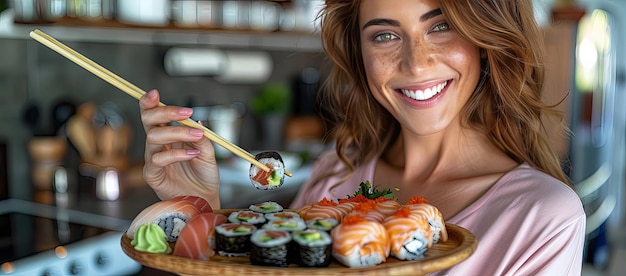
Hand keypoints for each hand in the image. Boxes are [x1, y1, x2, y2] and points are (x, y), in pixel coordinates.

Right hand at [139, 89, 220, 208]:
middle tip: (187, 112)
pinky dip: (176, 154)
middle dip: (165, 112)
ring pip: (154, 137)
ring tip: (197, 137)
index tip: (155, 93)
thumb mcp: (209, 152)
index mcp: (169, 134)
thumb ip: (202, 137)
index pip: (154, 114)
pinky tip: (192, 154)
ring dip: (177, 133)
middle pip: (149, 121)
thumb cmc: (204, 174)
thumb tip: (197, 121)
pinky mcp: (153, 174)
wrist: (205, 197)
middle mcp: (158, 144)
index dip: (150, 103)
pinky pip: (157, 160)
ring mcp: (153, 158)